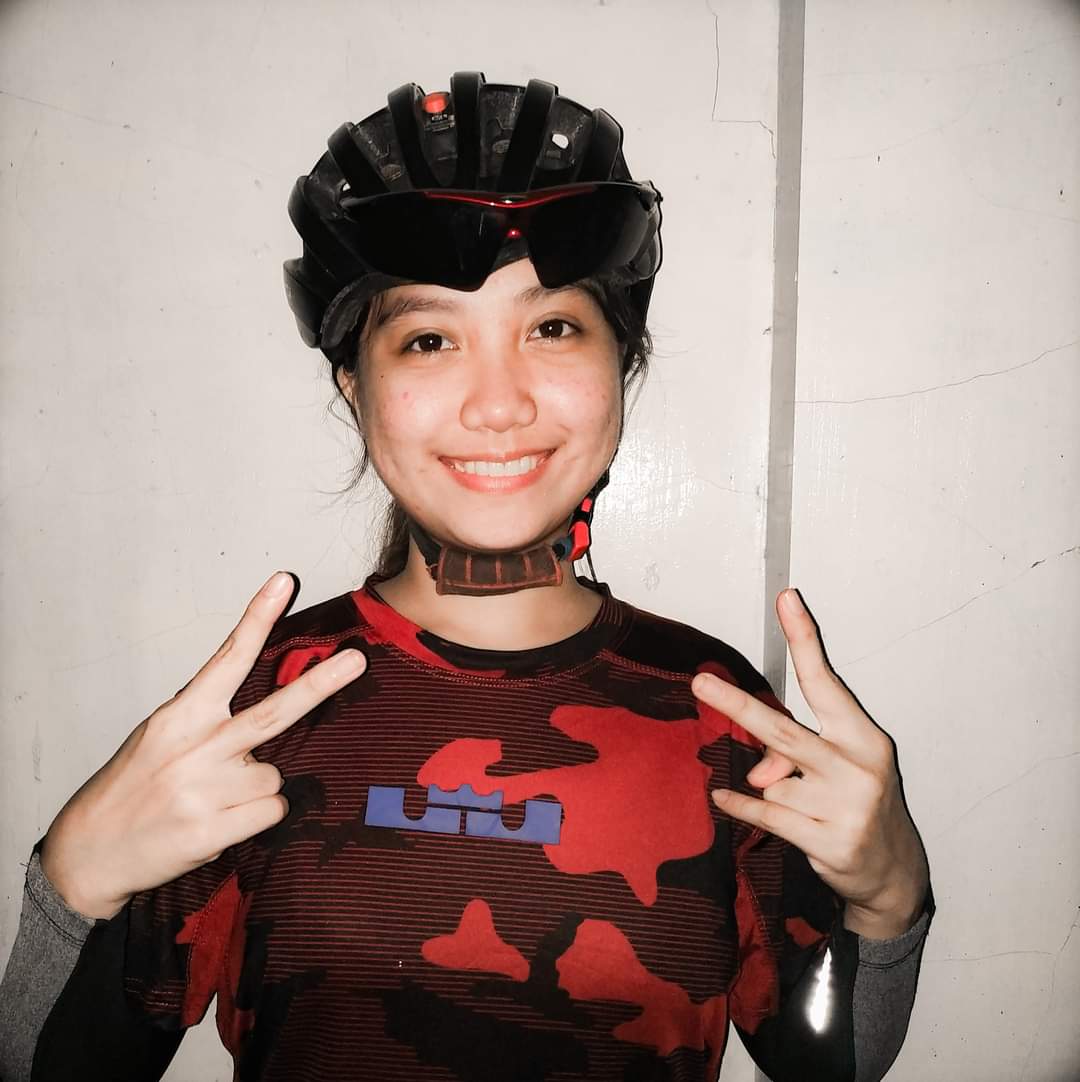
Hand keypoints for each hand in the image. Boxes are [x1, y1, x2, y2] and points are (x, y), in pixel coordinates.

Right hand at [40, 572, 366, 919]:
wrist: (89, 853)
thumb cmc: (133, 786)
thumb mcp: (160, 735)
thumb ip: (207, 714)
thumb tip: (267, 702)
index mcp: (181, 716)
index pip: (227, 658)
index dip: (257, 618)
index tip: (284, 582)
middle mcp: (195, 747)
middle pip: (272, 712)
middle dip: (320, 685)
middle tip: (356, 660)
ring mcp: (203, 790)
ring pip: (273, 776)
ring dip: (255, 788)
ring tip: (213, 799)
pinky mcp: (210, 831)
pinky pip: (270, 811)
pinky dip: (255, 818)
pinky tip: (218, 823)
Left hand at [691, 588, 928, 938]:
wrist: (893, 872)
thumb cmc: (857, 802)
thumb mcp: (839, 770)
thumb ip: (794, 757)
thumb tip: (756, 774)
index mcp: (863, 737)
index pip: (825, 680)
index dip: (804, 638)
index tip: (786, 599)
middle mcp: (858, 767)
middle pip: (783, 730)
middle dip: (737, 706)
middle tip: (699, 682)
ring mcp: (845, 806)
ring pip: (772, 780)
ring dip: (766, 784)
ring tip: (781, 794)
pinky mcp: (828, 840)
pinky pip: (765, 813)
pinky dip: (739, 804)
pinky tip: (723, 797)